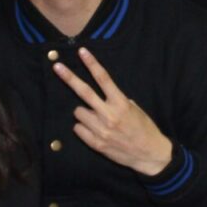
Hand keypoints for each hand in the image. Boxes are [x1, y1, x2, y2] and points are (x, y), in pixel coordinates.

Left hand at [50, 48, 174, 176]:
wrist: (149, 154)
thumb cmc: (144, 128)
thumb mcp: (135, 109)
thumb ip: (117, 100)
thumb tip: (101, 94)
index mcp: (121, 103)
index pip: (103, 79)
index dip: (92, 63)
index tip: (82, 52)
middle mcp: (109, 115)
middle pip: (84, 92)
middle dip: (69, 77)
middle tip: (57, 67)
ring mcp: (101, 130)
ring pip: (78, 112)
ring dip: (84, 112)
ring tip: (95, 117)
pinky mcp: (96, 143)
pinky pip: (78, 129)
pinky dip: (83, 127)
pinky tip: (93, 129)